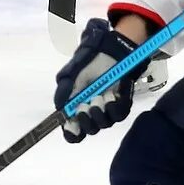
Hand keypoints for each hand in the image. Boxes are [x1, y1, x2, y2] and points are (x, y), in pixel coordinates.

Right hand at [54, 18, 141, 142]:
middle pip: (90, 130)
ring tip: (99, 97)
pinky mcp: (122, 103)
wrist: (109, 51)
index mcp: (77, 108)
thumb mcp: (72, 76)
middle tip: (84, 107)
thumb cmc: (89, 63)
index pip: (74, 131)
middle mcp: (93, 112)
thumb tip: (61, 111)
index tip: (72, 128)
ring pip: (104, 123)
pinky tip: (110, 96)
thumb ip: (65, 94)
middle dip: (86, 120)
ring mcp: (108, 109)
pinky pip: (119, 114)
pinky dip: (114, 107)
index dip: (72, 133)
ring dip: (100, 112)